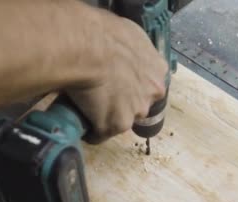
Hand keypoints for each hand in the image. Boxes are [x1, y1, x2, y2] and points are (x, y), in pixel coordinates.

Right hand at [65, 10, 167, 143]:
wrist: (88, 47)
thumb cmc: (102, 32)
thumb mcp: (125, 35)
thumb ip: (128, 50)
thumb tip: (114, 54)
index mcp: (157, 69)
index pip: (147, 84)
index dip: (129, 84)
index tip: (115, 83)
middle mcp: (152, 92)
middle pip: (137, 105)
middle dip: (121, 103)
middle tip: (100, 94)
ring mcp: (136, 111)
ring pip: (120, 120)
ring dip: (106, 117)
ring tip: (87, 108)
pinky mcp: (117, 125)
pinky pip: (100, 134)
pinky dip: (91, 131)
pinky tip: (80, 123)